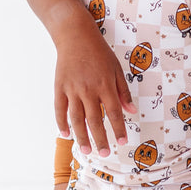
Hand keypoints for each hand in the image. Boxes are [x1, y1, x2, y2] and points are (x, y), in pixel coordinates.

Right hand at [54, 9, 135, 156]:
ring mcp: (72, 89)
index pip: (113, 112)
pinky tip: (66, 135)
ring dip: (82, 136)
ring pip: (76, 119)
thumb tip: (131, 111)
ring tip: (86, 150)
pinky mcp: (59, 87)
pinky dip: (61, 123)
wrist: (75, 35)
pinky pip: (60, 109)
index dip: (119, 129)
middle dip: (101, 139)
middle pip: (95, 120)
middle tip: (104, 154)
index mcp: (105, 85)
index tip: (123, 142)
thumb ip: (123, 91)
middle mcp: (88, 90)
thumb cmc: (99, 52)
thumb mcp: (116, 68)